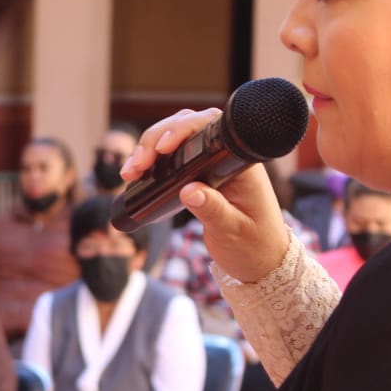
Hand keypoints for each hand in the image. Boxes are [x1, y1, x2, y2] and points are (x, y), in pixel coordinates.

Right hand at [123, 109, 289, 282]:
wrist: (260, 262)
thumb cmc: (254, 246)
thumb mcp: (233, 231)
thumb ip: (213, 210)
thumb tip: (188, 191)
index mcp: (240, 164)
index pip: (210, 129)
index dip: (182, 131)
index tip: (163, 148)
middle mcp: (226, 158)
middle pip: (187, 128)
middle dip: (156, 141)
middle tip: (137, 166)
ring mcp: (211, 165)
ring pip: (176, 141)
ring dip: (149, 150)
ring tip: (130, 172)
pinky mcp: (199, 176)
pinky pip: (173, 159)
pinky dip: (152, 163)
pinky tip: (136, 174)